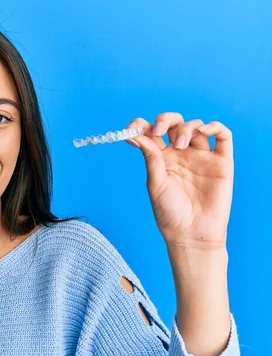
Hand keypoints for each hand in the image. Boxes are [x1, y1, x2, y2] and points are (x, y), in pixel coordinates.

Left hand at [125, 112, 232, 249]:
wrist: (192, 234)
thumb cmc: (170, 213)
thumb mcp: (155, 183)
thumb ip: (150, 157)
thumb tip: (136, 133)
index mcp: (161, 158)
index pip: (152, 133)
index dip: (142, 125)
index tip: (133, 126)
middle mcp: (181, 154)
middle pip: (174, 124)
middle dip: (165, 120)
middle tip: (159, 131)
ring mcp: (201, 156)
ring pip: (196, 126)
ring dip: (186, 128)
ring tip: (180, 146)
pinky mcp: (221, 162)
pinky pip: (223, 136)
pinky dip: (214, 127)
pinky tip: (203, 132)